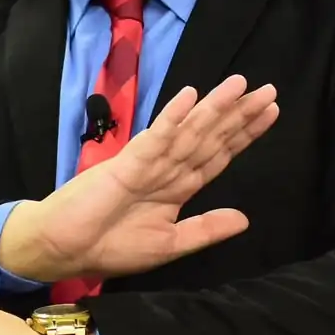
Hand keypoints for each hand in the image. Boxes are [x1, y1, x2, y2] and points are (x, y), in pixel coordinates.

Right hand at [0, 74, 278, 281]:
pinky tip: (190, 96)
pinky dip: (173, 117)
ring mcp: (149, 162)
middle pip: (211, 136)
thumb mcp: (169, 245)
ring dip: (215, 108)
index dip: (244, 134)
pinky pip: (156, 138)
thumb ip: (205, 229)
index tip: (269, 113)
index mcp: (178, 187)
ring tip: (240, 85)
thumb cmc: (110, 246)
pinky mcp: (128, 164)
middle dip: (240, 114)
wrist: (64, 249)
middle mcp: (168, 169)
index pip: (218, 154)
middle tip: (269, 90)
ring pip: (189, 131)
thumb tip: (245, 219)